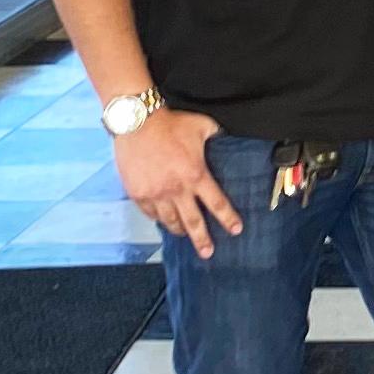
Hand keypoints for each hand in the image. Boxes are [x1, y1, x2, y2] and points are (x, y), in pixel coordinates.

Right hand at [118, 109, 240, 258]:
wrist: (136, 121)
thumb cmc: (171, 123)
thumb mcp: (203, 127)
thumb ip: (217, 136)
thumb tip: (226, 138)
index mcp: (196, 175)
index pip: (216, 204)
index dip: (227, 219)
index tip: (236, 230)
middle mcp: (176, 189)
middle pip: (193, 221)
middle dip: (202, 239)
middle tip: (208, 253)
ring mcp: (155, 193)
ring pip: (170, 220)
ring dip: (179, 229)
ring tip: (184, 235)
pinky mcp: (137, 193)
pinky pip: (150, 213)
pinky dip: (158, 218)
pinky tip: (163, 220)